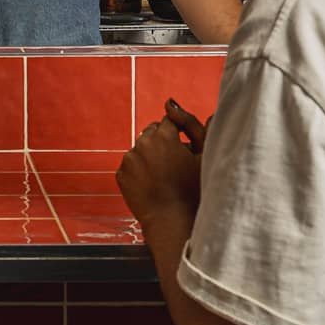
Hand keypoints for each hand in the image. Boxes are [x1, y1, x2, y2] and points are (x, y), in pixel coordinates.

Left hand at [118, 98, 207, 223]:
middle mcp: (142, 144)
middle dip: (163, 141)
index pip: (169, 120)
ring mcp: (129, 159)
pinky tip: (153, 183)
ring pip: (141, 148)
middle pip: (152, 132)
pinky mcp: (121, 174)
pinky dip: (140, 169)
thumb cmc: (193, 190)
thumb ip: (194, 126)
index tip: (184, 147)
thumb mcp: (203, 156)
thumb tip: (173, 103)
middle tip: (175, 162)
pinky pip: (131, 164)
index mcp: (164, 136)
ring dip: (150, 155)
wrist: (172, 221)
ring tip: (164, 175)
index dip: (179, 132)